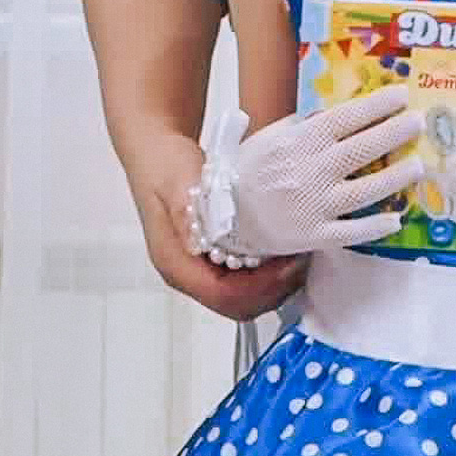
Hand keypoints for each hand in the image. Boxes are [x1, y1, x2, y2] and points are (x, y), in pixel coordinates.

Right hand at [126, 130, 306, 323]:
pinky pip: (243, 281)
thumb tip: (205, 239)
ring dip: (273, 284)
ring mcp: (199, 270)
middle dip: (272, 289)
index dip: (260, 287)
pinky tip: (282, 252)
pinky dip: (268, 274)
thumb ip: (187, 211)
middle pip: (235, 305)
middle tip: (300, 260)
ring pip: (242, 298)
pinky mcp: (212, 261)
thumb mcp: (175, 180)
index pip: (222, 295)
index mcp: (175, 263)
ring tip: (296, 256)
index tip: (288, 263)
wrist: (155, 151)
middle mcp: (187, 274)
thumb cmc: (164, 164)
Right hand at [216, 89, 424, 261]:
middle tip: (419, 122)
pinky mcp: (314, 235)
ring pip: (364, 190)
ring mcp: (314, 205)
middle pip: (361, 149)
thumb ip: (305, 125)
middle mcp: (311, 171)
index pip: (345, 118)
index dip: (376, 106)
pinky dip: (375, 226)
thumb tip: (338, 111)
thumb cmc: (250, 170)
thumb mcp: (273, 136)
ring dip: (395, 177)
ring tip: (418, 165)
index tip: (402, 96)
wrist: (222, 215)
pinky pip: (351, 231)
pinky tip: (396, 219)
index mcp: (300, 142)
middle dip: (394, 133)